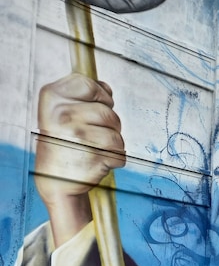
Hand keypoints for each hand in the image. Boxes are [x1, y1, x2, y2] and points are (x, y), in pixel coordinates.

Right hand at [36, 73, 124, 245]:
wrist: (56, 180)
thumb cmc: (63, 143)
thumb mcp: (63, 112)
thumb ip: (84, 96)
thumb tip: (106, 87)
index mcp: (52, 97)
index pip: (89, 84)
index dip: (100, 97)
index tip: (92, 110)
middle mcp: (62, 114)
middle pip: (108, 111)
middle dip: (108, 126)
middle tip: (89, 137)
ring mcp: (77, 135)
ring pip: (117, 133)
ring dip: (112, 144)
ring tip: (92, 150)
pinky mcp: (92, 156)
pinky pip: (120, 153)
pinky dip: (114, 160)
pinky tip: (96, 162)